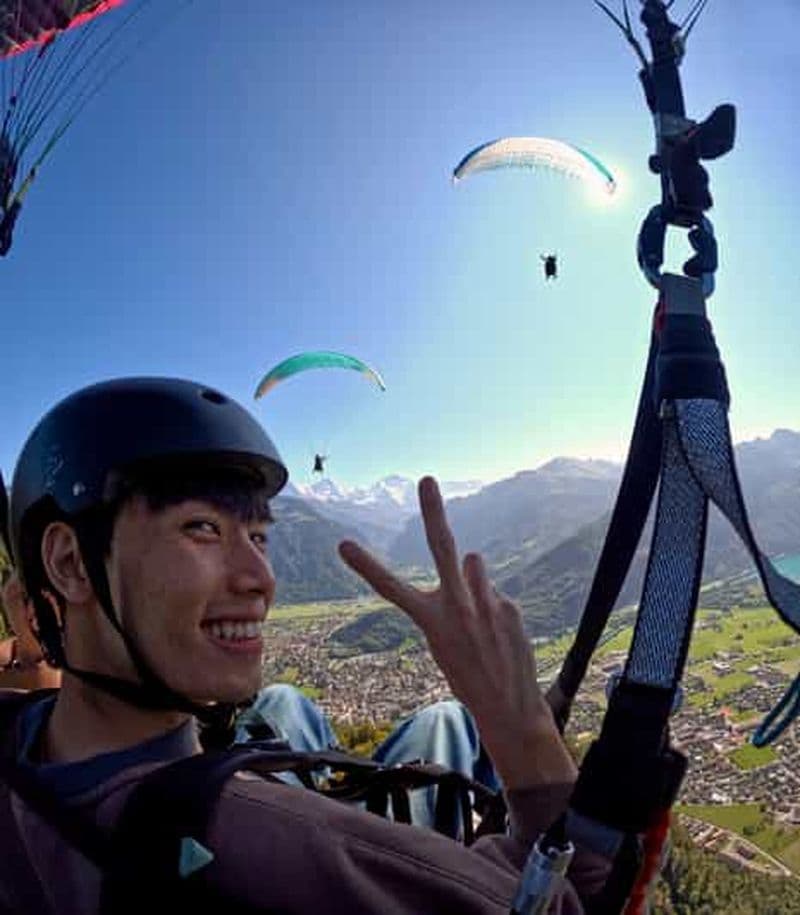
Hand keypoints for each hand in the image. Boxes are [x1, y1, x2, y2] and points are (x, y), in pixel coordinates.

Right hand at [339, 476, 575, 787]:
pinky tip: (500, 634)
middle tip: (426, 480)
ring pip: (473, 565)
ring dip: (473, 581)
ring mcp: (484, 604)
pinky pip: (494, 593)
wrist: (508, 707)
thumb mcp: (448, 640)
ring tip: (480, 618)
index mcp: (430, 620)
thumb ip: (456, 596)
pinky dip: (494, 606)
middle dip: (433, 512)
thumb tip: (471, 559)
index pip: (390, 588)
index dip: (365, 565)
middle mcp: (455, 607)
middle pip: (442, 548)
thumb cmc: (469, 674)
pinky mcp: (508, 606)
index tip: (343, 544)